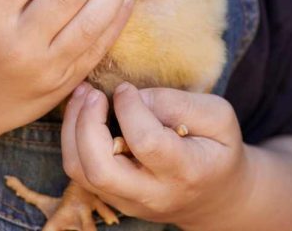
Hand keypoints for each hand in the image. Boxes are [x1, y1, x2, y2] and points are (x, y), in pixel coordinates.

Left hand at [60, 82, 252, 225]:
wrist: (216, 196)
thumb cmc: (217, 149)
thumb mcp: (219, 117)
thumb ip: (179, 103)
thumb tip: (135, 97)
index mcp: (185, 171)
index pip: (146, 142)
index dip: (130, 108)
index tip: (127, 88)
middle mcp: (152, 194)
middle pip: (100, 170)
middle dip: (87, 124)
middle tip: (93, 93)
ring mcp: (128, 202)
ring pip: (81, 172)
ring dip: (73, 130)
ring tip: (83, 95)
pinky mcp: (111, 198)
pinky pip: (79, 171)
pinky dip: (73, 138)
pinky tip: (83, 112)